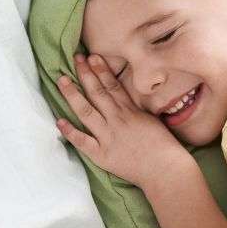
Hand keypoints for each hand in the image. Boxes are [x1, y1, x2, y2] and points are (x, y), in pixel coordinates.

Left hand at [56, 53, 190, 188]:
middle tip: (75, 59)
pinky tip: (59, 121)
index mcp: (130, 111)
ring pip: (86, 111)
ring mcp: (108, 137)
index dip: (101, 70)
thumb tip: (124, 99)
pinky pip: (83, 142)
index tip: (92, 56)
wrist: (166, 170)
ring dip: (73, 95)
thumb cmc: (164, 146)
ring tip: (62, 80)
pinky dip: (70, 132)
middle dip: (85, 74)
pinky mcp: (102, 155)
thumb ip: (135, 110)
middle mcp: (117, 120)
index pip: (113, 85)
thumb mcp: (151, 120)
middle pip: (97, 92)